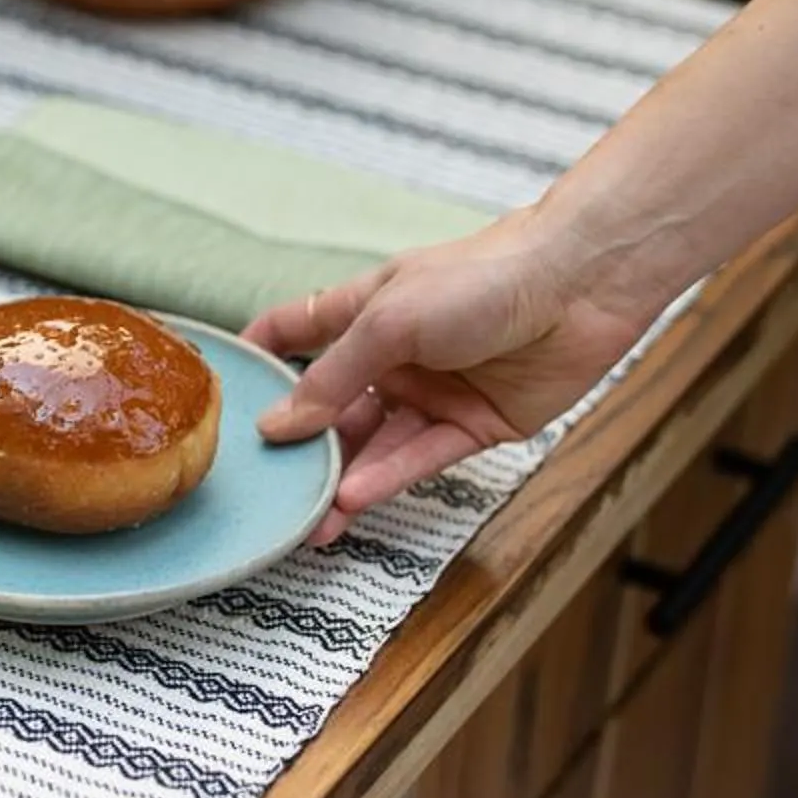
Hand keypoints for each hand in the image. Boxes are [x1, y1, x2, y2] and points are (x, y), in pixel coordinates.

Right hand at [242, 208, 654, 542]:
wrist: (578, 286)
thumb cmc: (482, 278)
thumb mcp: (389, 321)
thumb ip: (333, 376)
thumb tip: (279, 425)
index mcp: (365, 311)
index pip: (296, 334)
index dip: (259, 360)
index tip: (219, 396)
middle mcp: (395, 355)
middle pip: (333, 407)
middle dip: (301, 448)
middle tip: (267, 488)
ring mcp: (434, 392)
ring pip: (375, 445)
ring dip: (341, 479)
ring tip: (309, 518)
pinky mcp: (475, 425)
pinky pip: (420, 458)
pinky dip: (386, 479)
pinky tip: (352, 499)